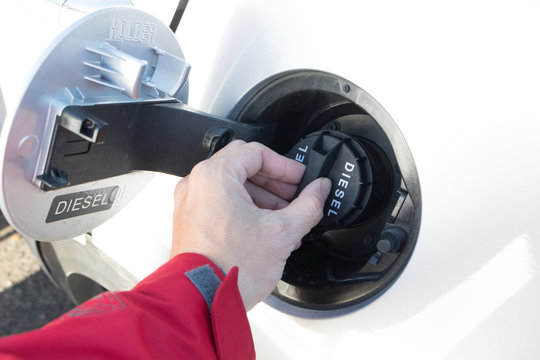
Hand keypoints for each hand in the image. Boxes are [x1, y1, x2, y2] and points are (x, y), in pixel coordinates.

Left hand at [170, 140, 330, 309]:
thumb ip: (308, 205)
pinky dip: (242, 209)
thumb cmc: (229, 269)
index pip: (256, 153)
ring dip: (260, 196)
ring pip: (231, 186)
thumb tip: (320, 190)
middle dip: (274, 181)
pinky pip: (219, 203)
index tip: (300, 179)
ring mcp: (189, 204)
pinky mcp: (189, 222)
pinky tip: (263, 228)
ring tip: (283, 217)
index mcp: (215, 176)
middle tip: (294, 195)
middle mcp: (196, 185)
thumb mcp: (282, 233)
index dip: (285, 165)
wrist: (202, 302)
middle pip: (242, 166)